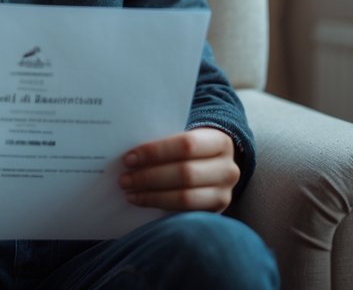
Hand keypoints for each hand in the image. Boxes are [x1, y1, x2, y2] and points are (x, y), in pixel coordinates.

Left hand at [118, 128, 238, 212]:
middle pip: (185, 173)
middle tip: (124, 179)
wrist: (212, 167)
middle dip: (149, 177)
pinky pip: (186, 212)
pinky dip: (160, 207)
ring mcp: (225, 193)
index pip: (186, 145)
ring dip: (152, 195)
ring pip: (185, 197)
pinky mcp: (217, 212)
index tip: (129, 158)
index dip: (155, 152)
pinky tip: (142, 201)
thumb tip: (130, 154)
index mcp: (220, 141)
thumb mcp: (181, 138)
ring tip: (129, 192)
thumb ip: (163, 142)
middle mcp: (228, 168)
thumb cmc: (186, 149)